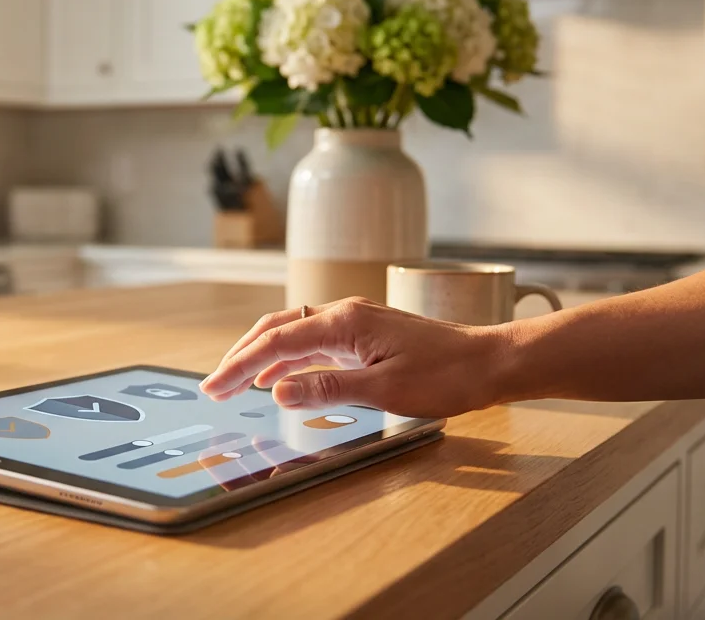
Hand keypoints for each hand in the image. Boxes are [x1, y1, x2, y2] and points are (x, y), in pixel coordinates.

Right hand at [199, 297, 511, 417]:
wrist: (490, 362)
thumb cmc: (446, 376)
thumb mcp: (384, 391)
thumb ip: (327, 389)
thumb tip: (277, 391)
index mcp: (345, 322)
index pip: (278, 342)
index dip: (241, 365)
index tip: (214, 386)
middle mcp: (345, 313)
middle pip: (277, 329)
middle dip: (242, 356)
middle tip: (214, 384)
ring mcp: (355, 322)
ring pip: (294, 334)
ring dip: (262, 356)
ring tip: (236, 382)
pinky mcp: (365, 335)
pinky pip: (315, 343)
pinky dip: (289, 359)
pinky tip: (280, 378)